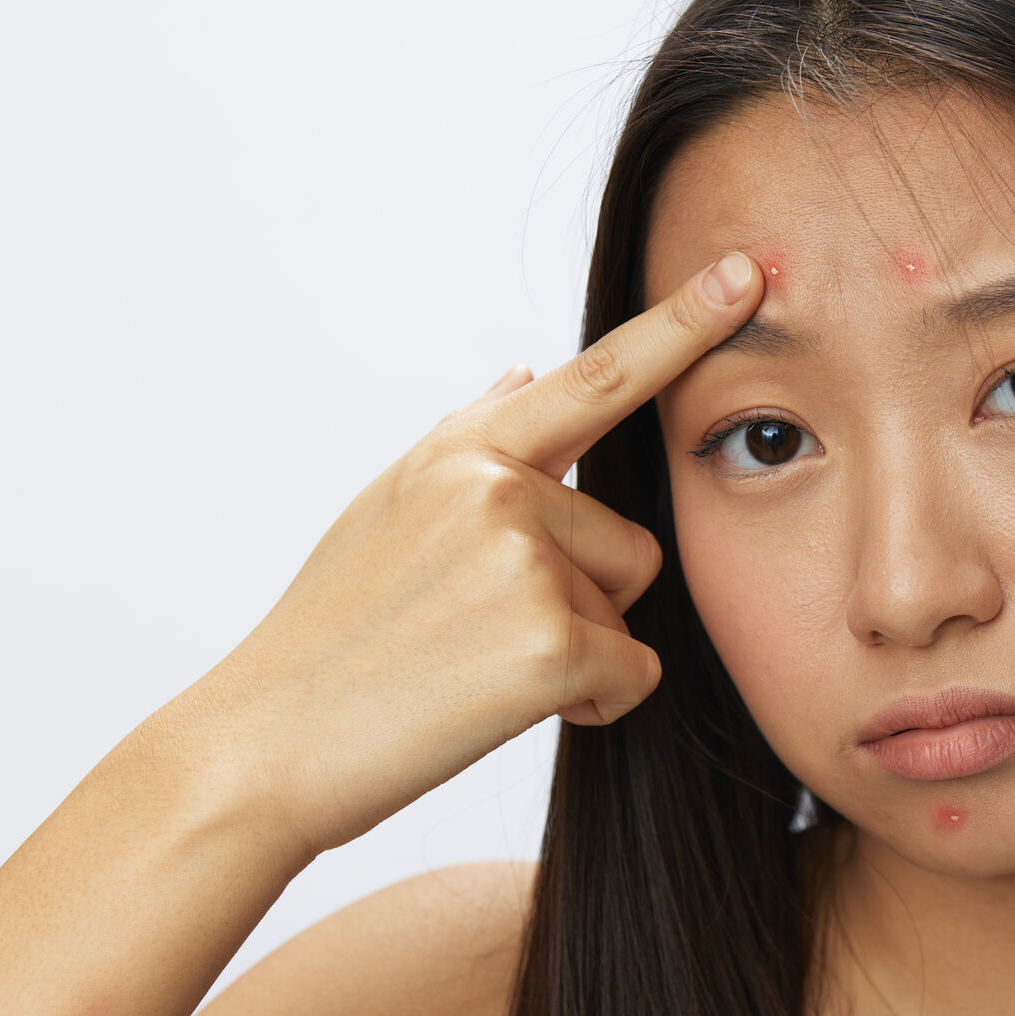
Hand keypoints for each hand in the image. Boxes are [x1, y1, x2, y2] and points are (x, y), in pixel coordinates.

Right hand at [163, 251, 762, 865]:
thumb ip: (468, 440)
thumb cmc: (334, 635)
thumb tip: (527, 374)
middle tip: (478, 636)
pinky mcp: (550, 644)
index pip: (597, 378)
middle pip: (632, 542)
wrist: (267, 745)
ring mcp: (525, 562)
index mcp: (464, 452)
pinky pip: (634, 673)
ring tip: (478, 669)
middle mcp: (500, 489)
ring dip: (582, 652)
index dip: (681, 326)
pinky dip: (591, 704)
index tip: (747, 271)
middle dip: (583, 600)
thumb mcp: (387, 510)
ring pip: (630, 607)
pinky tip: (500, 707)